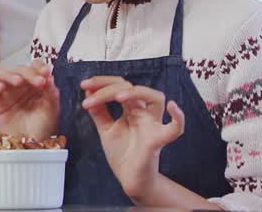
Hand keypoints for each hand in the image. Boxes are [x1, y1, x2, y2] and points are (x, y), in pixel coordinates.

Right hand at [0, 60, 58, 139]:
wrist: (31, 147)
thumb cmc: (41, 129)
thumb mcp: (52, 110)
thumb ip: (51, 92)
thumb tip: (49, 76)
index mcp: (35, 85)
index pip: (35, 67)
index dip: (39, 66)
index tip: (46, 71)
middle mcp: (21, 86)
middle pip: (20, 69)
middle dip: (29, 73)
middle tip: (38, 82)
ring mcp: (7, 92)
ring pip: (2, 73)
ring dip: (10, 75)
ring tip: (18, 82)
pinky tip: (2, 88)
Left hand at [80, 77, 184, 201]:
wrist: (129, 180)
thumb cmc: (123, 154)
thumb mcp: (106, 128)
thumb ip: (98, 110)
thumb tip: (88, 89)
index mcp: (131, 110)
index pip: (120, 86)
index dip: (102, 82)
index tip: (83, 85)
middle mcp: (144, 114)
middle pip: (132, 88)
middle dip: (109, 87)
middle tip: (89, 95)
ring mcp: (152, 126)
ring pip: (156, 98)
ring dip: (136, 92)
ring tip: (117, 98)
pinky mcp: (157, 141)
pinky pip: (175, 129)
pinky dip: (178, 118)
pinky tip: (172, 106)